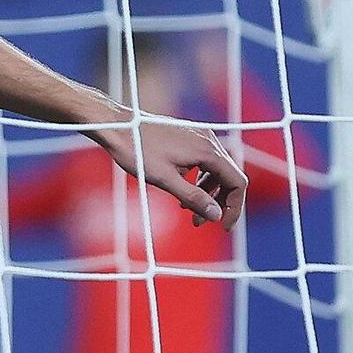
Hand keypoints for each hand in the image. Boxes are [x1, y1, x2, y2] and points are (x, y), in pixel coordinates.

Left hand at [88, 102, 246, 228]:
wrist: (115, 125)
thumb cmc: (137, 150)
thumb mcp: (165, 179)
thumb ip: (193, 197)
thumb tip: (217, 215)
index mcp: (207, 149)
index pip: (237, 182)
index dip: (233, 208)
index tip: (222, 226)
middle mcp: (208, 139)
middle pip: (229, 176)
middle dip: (219, 202)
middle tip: (199, 221)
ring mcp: (198, 135)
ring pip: (216, 170)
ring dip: (207, 192)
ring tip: (187, 210)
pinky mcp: (188, 135)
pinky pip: (203, 161)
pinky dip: (198, 179)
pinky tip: (181, 191)